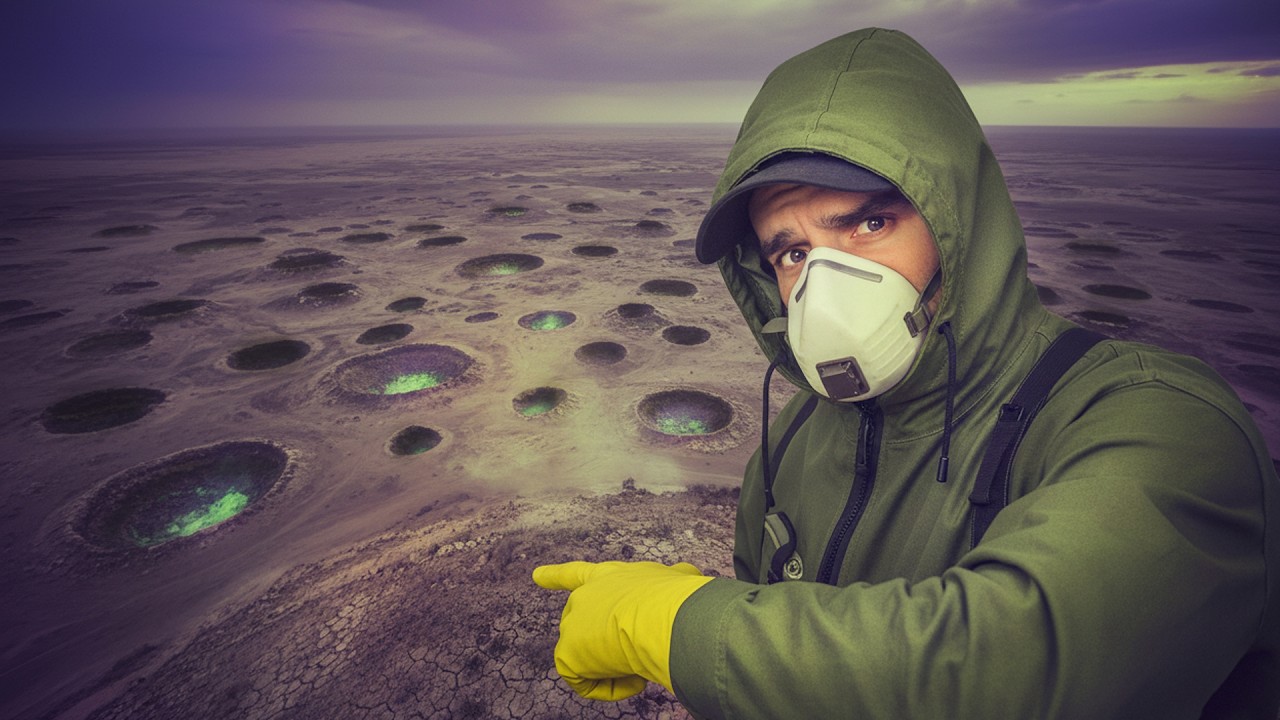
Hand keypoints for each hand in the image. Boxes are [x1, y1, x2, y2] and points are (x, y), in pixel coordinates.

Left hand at [533, 560, 713, 700]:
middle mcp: (587, 595)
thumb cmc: (679, 600)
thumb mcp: (679, 580)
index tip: (535, 575)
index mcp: (612, 576)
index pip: (581, 574)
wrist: (665, 616)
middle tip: (628, 652)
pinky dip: (610, 688)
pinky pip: (584, 681)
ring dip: (618, 665)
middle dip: (595, 637)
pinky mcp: (569, 651)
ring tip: (645, 663)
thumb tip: (687, 574)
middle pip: (582, 622)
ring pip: (586, 654)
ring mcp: (574, 622)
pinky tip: (635, 680)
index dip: (557, 576)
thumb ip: (676, 579)